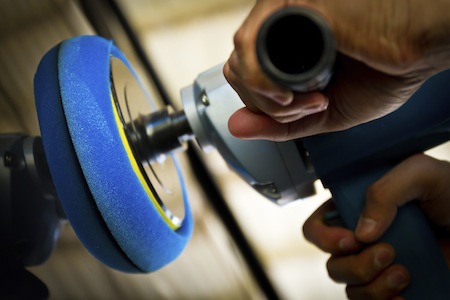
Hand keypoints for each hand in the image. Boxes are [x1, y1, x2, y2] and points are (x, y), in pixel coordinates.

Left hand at [224, 0, 449, 140]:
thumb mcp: (322, 113)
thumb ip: (278, 124)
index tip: (297, 112)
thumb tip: (236, 128)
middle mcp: (279, 27)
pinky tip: (291, 92)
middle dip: (265, 106)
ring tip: (303, 102)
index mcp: (284, 47)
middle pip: (236, 70)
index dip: (260, 104)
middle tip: (305, 109)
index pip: (242, 76)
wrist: (420, 49)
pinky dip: (263, 80)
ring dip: (267, 97)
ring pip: (240, 60)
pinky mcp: (291, 5)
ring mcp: (282, 13)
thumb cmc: (383, 73)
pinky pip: (251, 46)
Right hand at [303, 154, 449, 299]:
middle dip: (356, 265)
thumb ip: (385, 191)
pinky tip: (405, 295)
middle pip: (333, 263)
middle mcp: (363, 238)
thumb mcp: (420, 173)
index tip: (352, 239)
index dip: (325, 237)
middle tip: (389, 252)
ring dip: (374, 286)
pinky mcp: (395, 287)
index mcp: (357, 209)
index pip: (318, 227)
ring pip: (352, 288)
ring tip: (405, 274)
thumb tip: (362, 231)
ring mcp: (378, 264)